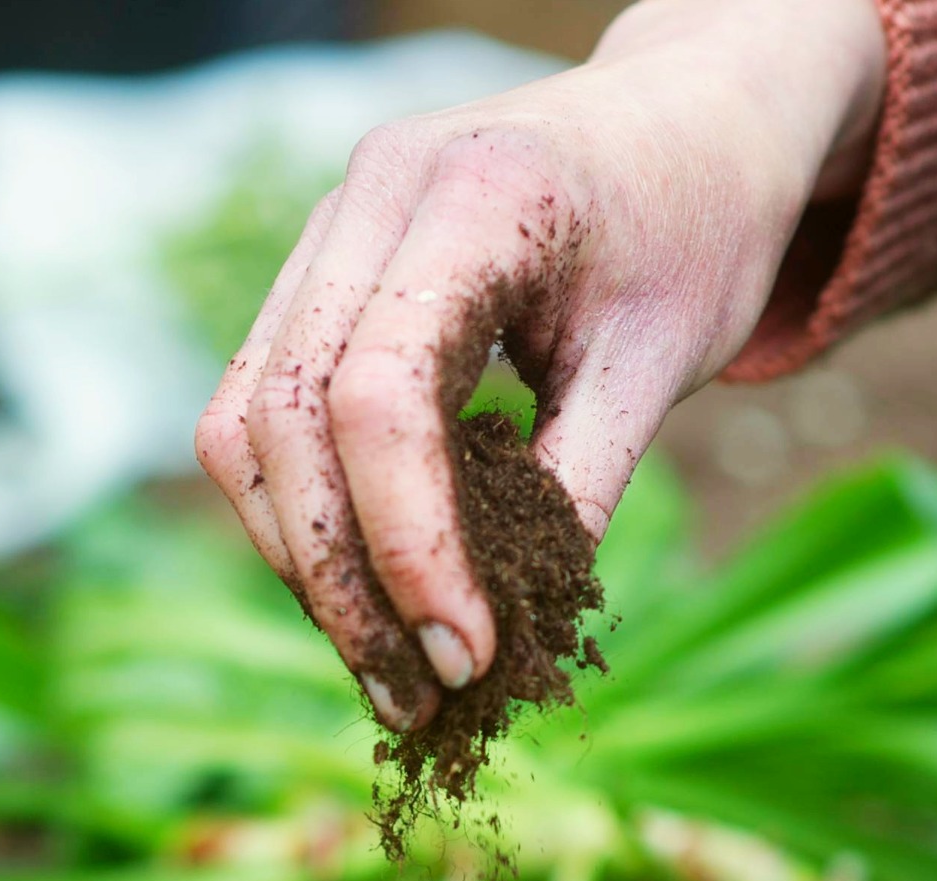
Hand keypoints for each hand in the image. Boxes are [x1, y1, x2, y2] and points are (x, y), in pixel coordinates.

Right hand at [195, 0, 887, 729]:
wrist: (682, 124)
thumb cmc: (693, 230)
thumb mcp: (663, 361)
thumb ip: (577, 489)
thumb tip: (504, 648)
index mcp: (476, 195)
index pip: (379, 396)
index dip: (407, 546)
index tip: (466, 659)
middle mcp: (369, 197)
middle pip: (284, 423)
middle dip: (341, 584)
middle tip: (417, 700)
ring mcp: (324, 233)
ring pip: (242, 429)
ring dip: (304, 566)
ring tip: (390, 671)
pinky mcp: (312, 280)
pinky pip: (257, 417)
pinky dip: (300, 519)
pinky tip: (368, 595)